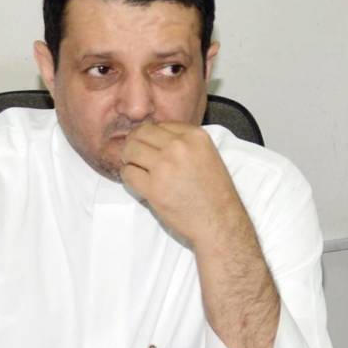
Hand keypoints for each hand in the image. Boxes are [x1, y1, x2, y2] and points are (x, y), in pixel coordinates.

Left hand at [120, 122, 243, 248]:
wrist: (220, 222)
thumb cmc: (215, 194)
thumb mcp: (207, 155)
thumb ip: (184, 143)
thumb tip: (155, 138)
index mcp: (195, 136)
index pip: (159, 125)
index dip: (150, 136)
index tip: (150, 147)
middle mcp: (179, 146)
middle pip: (140, 133)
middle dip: (134, 144)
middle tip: (135, 156)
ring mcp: (165, 166)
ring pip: (130, 150)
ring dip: (129, 160)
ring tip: (136, 169)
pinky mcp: (153, 187)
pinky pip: (128, 173)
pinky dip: (128, 177)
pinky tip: (138, 182)